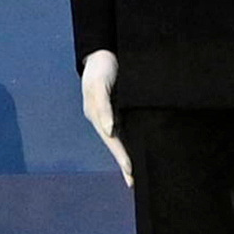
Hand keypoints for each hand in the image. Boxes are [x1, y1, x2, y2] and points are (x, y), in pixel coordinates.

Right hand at [80, 48, 131, 185]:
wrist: (103, 52)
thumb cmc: (101, 67)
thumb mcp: (99, 84)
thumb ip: (103, 106)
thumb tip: (109, 130)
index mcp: (96, 116)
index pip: (111, 141)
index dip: (121, 156)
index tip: (130, 170)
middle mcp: (103, 119)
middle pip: (115, 146)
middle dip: (123, 164)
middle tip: (133, 182)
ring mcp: (110, 115)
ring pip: (120, 141)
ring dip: (126, 157)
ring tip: (134, 175)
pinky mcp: (118, 110)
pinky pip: (125, 130)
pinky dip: (129, 143)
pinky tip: (137, 150)